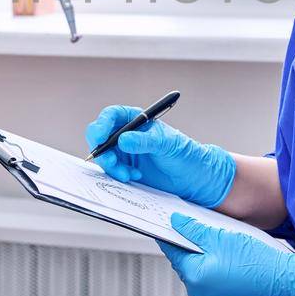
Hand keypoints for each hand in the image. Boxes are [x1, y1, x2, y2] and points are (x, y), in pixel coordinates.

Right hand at [85, 107, 235, 207]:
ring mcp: (125, 152)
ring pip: (104, 155)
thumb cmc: (186, 155)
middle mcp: (128, 134)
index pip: (111, 116)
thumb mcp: (167, 144)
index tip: (99, 138)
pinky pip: (111, 170)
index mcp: (137, 120)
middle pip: (100, 136)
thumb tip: (123, 140)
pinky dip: (118, 175)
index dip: (101, 125)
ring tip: (129, 174)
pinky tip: (134, 176)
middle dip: (101, 150)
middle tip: (109, 162)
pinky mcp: (126, 169)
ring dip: (111, 166)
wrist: (194, 179)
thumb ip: (145, 141)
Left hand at [159, 214, 294, 295]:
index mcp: (195, 278)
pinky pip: (212, 275)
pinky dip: (214, 262)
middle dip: (189, 242)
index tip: (169, 220)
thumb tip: (176, 222)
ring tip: (215, 235)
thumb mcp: (221, 237)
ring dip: (203, 251)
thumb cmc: (256, 260)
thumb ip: (194, 229)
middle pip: (185, 260)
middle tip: (195, 223)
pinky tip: (226, 249)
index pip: (173, 251)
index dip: (172, 233)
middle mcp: (199, 292)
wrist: (284, 279)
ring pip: (199, 267)